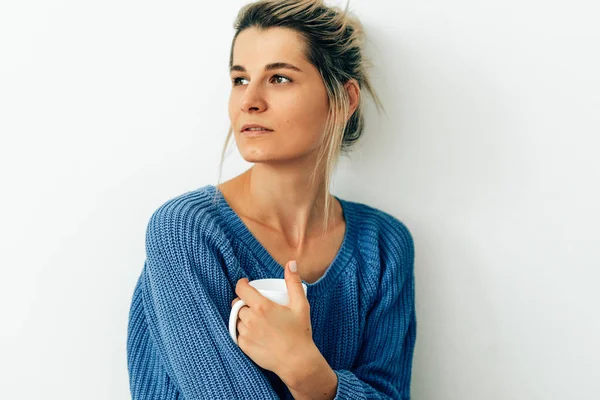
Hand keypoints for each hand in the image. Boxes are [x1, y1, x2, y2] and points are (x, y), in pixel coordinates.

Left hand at [231, 260, 314, 380]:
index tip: (246, 284)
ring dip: (243, 316)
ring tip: (255, 318)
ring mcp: (246, 333)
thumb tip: (291, 263)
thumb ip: (294, 282)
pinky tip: (254, 332)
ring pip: (238, 319)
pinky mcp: (244, 346)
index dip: (242, 284)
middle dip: (244, 302)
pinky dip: (243, 330)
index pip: (241, 289)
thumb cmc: (299, 332)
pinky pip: (238, 333)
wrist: (296, 361)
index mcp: (261, 306)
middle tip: (255, 304)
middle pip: (239, 304)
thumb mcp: (300, 305)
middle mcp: (250, 319)